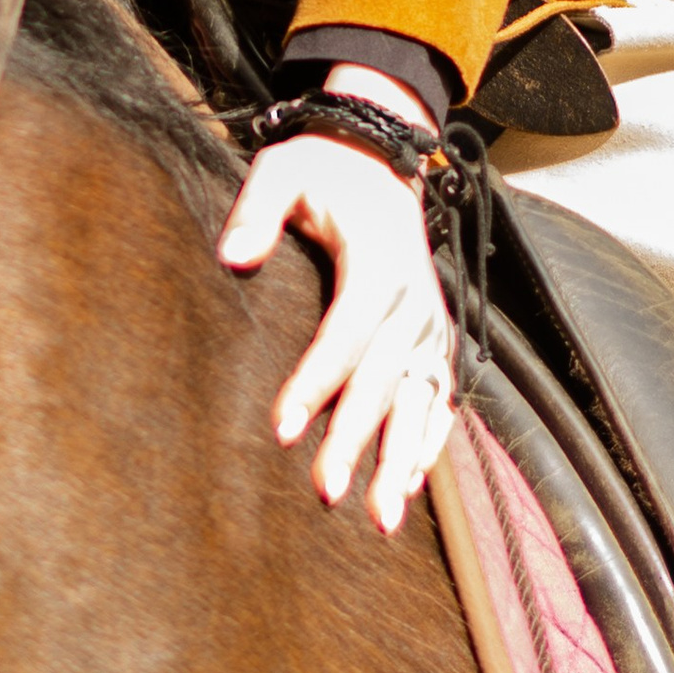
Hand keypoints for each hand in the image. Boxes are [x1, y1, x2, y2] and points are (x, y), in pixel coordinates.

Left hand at [217, 65, 455, 534]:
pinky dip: (430, 439)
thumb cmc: (322, 168)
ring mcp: (431, 320)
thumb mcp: (282, 171)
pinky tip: (412, 482)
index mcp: (378, 264)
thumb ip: (257, 211)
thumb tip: (232, 257)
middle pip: (381, 381)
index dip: (313, 384)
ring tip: (379, 518)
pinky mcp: (436, 332)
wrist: (380, 154)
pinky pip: (442, 395)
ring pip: (419, 400)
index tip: (280, 430)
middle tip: (325, 492)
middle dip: (354, 439)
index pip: (343, 336)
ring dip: (400, 459)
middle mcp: (414, 299)